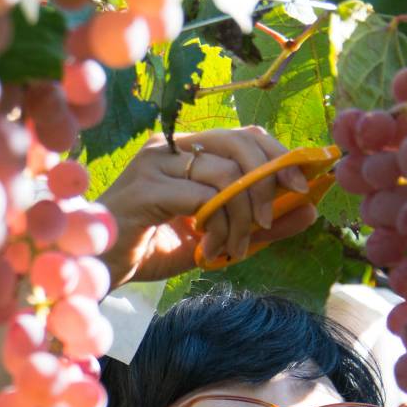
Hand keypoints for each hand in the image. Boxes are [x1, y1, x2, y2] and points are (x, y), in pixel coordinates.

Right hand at [100, 126, 316, 284]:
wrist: (96, 269)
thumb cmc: (147, 250)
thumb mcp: (215, 238)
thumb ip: (260, 225)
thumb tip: (311, 210)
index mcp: (184, 151)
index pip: (244, 136)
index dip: (279, 155)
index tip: (305, 185)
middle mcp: (169, 148)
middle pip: (239, 142)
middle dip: (270, 176)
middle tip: (274, 217)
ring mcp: (154, 163)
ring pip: (225, 174)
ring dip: (242, 216)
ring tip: (235, 248)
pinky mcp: (145, 188)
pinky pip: (203, 199)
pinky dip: (219, 226)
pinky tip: (211, 251)